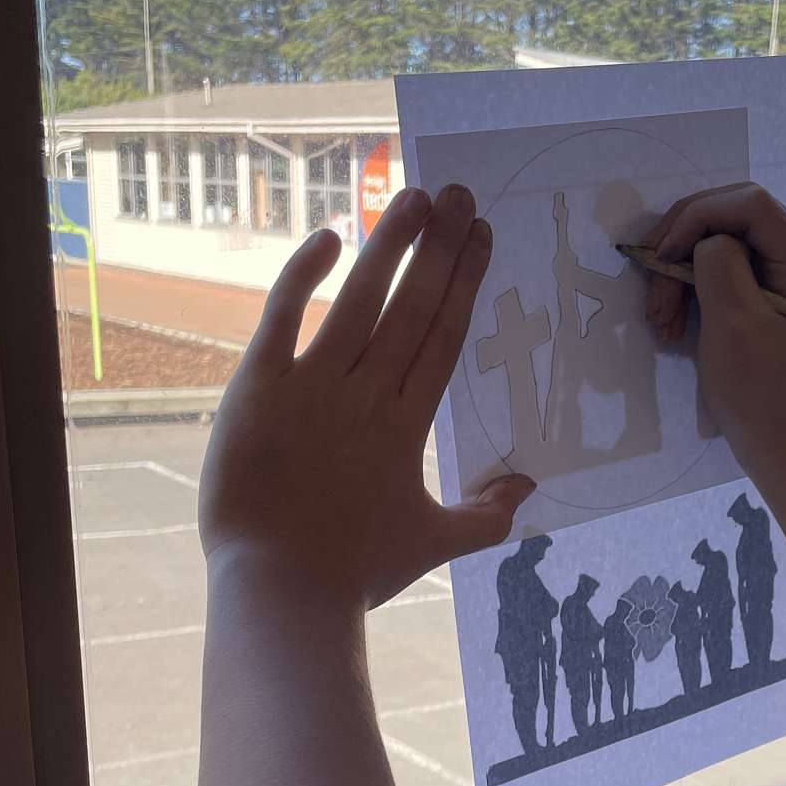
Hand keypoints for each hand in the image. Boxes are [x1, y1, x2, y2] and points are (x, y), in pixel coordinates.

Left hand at [200, 186, 532, 610]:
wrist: (281, 591)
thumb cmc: (353, 573)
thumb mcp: (429, 544)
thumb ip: (484, 516)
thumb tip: (527, 486)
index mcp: (407, 425)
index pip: (443, 337)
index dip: (464, 282)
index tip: (481, 235)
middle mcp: (368, 395)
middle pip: (412, 308)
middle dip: (439, 247)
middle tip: (459, 194)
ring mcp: (314, 388)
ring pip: (361, 300)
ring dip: (390, 245)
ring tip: (413, 196)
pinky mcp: (258, 388)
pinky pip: (284, 316)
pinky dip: (305, 274)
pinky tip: (330, 237)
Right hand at [641, 183, 785, 475]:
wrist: (771, 441)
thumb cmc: (758, 391)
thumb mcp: (734, 323)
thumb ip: (719, 264)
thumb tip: (702, 240)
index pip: (750, 204)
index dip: (698, 216)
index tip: (662, 255)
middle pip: (731, 217)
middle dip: (683, 249)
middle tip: (653, 292)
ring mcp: (784, 271)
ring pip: (717, 242)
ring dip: (678, 275)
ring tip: (659, 321)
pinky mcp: (763, 287)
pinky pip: (718, 267)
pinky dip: (688, 289)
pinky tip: (671, 323)